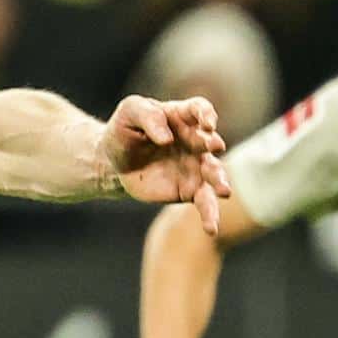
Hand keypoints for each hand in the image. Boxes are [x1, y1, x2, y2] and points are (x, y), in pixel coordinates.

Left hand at [103, 96, 230, 233]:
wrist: (114, 162)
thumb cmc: (124, 131)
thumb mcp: (129, 113)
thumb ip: (147, 116)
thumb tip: (166, 138)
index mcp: (180, 117)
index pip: (199, 109)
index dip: (206, 113)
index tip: (207, 123)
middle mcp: (195, 141)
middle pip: (210, 142)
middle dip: (213, 144)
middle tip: (214, 146)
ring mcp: (196, 167)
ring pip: (214, 174)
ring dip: (221, 181)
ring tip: (224, 191)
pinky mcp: (190, 190)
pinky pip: (204, 203)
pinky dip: (210, 215)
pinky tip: (211, 228)